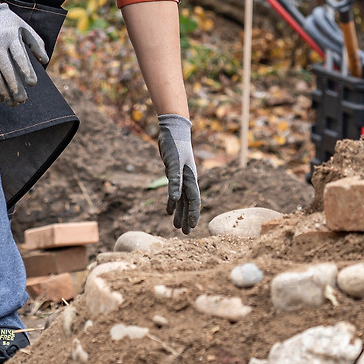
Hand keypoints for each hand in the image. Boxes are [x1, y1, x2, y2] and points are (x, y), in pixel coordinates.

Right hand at [0, 4, 48, 103]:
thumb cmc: (10, 24)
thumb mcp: (25, 29)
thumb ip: (36, 44)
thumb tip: (44, 61)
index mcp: (11, 36)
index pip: (18, 55)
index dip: (25, 69)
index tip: (32, 83)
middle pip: (5, 68)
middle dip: (14, 86)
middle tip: (23, 100)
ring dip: (3, 90)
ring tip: (12, 103)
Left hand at [157, 113, 199, 233]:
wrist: (172, 131)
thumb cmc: (175, 145)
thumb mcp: (174, 163)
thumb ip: (175, 181)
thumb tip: (175, 199)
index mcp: (191, 178)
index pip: (194, 199)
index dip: (193, 213)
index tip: (191, 226)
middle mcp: (188, 179)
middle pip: (189, 202)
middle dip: (187, 217)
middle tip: (185, 233)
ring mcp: (181, 177)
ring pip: (181, 199)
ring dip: (179, 212)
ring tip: (177, 227)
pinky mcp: (174, 174)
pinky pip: (174, 192)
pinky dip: (172, 202)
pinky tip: (169, 211)